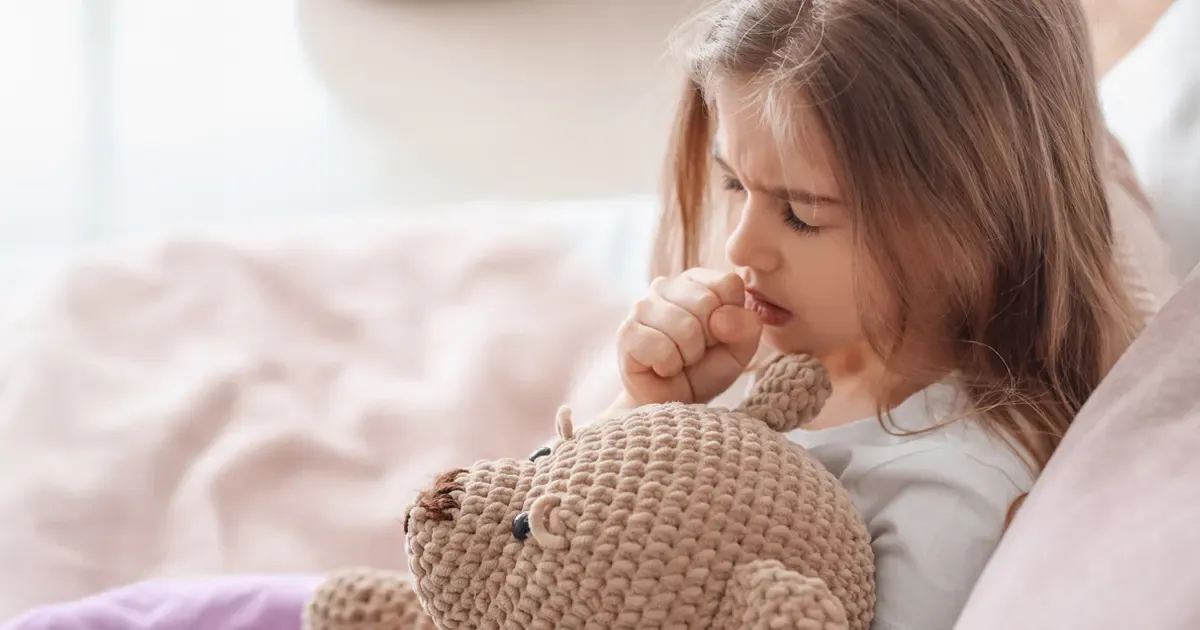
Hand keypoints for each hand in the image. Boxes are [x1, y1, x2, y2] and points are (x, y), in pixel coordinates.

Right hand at [617, 268, 762, 405]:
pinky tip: (660, 367)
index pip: (727, 283)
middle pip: (706, 303)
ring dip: (688, 355)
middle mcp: (665, 285)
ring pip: (684, 326)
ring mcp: (641, 306)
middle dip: (708, 339)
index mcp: (696, 281)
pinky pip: (661, 347)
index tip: (717, 336)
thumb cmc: (705, 370)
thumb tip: (721, 317)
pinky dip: (668, 366)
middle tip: (695, 353)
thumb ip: (746, 327)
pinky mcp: (626, 332)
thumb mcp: (739, 350)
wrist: (671, 402)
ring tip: (678, 361)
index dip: (729, 318)